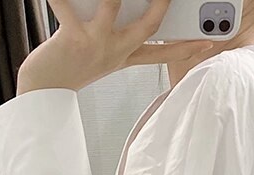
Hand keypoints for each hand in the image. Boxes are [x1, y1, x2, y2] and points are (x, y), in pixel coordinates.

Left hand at [17, 0, 213, 93]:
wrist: (44, 87)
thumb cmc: (72, 66)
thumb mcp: (104, 54)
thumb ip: (120, 34)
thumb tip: (131, 8)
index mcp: (125, 56)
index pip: (163, 54)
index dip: (187, 49)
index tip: (209, 42)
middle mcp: (116, 52)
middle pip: (148, 27)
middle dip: (162, 7)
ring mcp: (96, 45)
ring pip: (113, 8)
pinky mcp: (72, 38)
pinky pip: (67, 6)